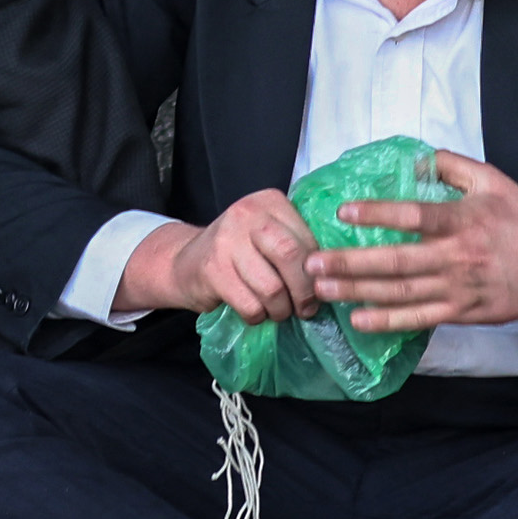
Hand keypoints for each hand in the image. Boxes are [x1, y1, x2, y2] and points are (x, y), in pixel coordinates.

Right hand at [121, 187, 325, 324]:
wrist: (185, 261)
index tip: (320, 290)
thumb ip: (297, 245)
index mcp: (269, 201)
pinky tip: (254, 311)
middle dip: (304, 292)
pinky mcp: (212, 270)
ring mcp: (226, 240)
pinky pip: (250, 305)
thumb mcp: (268, 236)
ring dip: (280, 310)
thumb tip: (332, 277)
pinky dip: (257, 316)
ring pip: (272, 288)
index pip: (307, 239)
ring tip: (277, 311)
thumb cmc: (238, 252)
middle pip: (291, 257)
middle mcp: (247, 213)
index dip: (318, 272)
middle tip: (305, 309)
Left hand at [317, 152, 517, 346]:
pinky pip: (417, 319)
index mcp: (464, 220)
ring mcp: (457, 289)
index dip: (378, 213)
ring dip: (358, 292)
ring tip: (322, 289)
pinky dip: (387, 321)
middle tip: (313, 263)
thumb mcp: (495, 182)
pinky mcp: (459, 312)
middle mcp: (457, 257)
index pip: (415, 215)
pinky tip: (358, 319)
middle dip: (351, 263)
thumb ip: (454, 166)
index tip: (343, 212)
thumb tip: (416, 158)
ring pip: (400, 292)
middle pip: (397, 261)